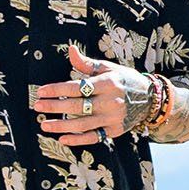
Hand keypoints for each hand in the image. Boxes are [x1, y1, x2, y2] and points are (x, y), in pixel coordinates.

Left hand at [32, 42, 146, 145]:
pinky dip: (77, 139)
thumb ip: (87, 63)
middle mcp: (111, 101)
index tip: (41, 91)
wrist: (151, 99)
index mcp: (108, 83)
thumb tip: (70, 50)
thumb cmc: (125, 80)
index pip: (77, 87)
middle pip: (77, 106)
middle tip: (37, 106)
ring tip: (44, 125)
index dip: (57, 90)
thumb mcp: (109, 68)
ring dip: (61, 125)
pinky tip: (62, 138)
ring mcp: (113, 118)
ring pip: (82, 124)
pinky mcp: (115, 130)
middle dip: (55, 107)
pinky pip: (93, 137)